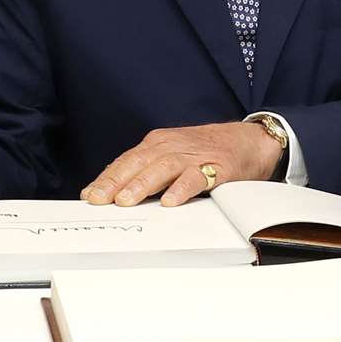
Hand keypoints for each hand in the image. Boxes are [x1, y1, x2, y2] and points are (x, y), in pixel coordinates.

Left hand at [82, 123, 282, 207]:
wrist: (251, 140)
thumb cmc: (208, 151)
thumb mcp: (173, 155)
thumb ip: (147, 170)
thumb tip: (115, 192)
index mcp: (159, 143)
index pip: (127, 161)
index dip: (106, 178)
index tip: (89, 195)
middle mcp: (173, 146)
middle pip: (139, 162)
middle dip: (116, 181)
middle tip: (100, 200)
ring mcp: (195, 155)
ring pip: (163, 167)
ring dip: (142, 184)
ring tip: (126, 201)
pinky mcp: (217, 166)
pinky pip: (197, 177)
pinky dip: (182, 188)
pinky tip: (170, 201)